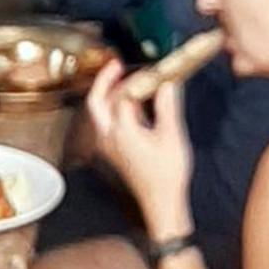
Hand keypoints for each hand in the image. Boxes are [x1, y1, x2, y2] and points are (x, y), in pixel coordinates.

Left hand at [86, 60, 193, 232]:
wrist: (161, 203)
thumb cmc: (167, 175)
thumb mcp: (171, 137)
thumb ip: (167, 107)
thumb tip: (167, 84)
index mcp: (121, 131)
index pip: (123, 95)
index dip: (137, 79)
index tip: (154, 71)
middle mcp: (108, 137)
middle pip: (97, 102)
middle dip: (105, 81)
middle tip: (117, 65)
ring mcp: (108, 146)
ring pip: (99, 113)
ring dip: (108, 94)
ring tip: (123, 79)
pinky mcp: (114, 152)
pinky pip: (106, 123)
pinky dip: (114, 108)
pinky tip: (132, 105)